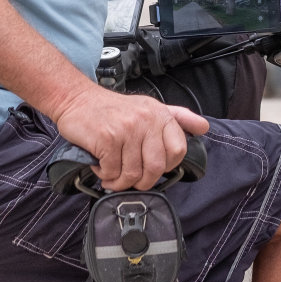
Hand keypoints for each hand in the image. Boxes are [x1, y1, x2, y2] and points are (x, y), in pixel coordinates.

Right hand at [50, 85, 209, 191]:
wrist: (76, 99)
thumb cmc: (112, 109)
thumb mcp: (149, 107)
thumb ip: (177, 118)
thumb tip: (204, 127)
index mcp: (160, 114)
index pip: (178, 150)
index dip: (166, 165)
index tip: (151, 166)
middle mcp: (146, 120)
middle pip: (156, 168)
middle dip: (142, 181)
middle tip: (130, 179)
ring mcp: (127, 129)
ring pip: (133, 174)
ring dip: (120, 181)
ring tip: (112, 173)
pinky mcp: (108, 138)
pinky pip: (113, 172)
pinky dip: (105, 175)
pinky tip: (101, 166)